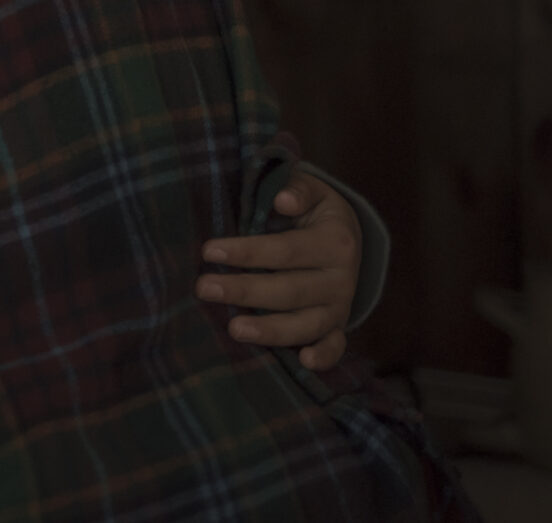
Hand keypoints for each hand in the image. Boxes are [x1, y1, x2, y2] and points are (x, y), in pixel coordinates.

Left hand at [196, 169, 361, 370]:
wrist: (347, 237)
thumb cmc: (314, 212)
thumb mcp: (313, 192)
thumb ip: (298, 188)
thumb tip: (281, 198)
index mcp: (334, 242)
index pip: (286, 250)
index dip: (247, 252)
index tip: (208, 251)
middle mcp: (341, 279)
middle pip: (290, 290)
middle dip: (245, 291)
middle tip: (203, 288)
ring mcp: (340, 306)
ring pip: (307, 324)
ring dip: (271, 330)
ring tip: (234, 329)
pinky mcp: (337, 327)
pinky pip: (335, 347)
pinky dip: (324, 357)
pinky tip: (303, 363)